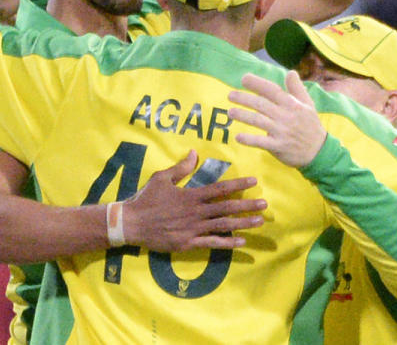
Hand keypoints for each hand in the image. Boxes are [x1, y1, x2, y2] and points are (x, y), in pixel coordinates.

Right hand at [122, 150, 266, 251]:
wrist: (131, 223)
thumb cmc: (146, 199)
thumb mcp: (161, 178)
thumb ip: (180, 168)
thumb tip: (195, 153)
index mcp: (191, 195)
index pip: (220, 189)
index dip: (238, 184)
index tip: (253, 181)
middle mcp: (196, 212)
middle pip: (227, 207)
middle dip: (247, 205)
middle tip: (264, 204)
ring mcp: (193, 229)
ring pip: (223, 225)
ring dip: (243, 223)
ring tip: (259, 221)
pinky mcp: (188, 243)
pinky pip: (212, 244)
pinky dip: (227, 243)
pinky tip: (241, 242)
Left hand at [227, 70, 326, 167]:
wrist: (319, 151)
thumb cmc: (311, 126)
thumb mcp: (308, 104)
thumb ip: (297, 88)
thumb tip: (291, 72)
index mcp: (292, 104)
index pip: (272, 90)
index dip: (257, 83)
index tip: (243, 79)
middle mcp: (285, 116)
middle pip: (261, 104)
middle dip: (244, 99)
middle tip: (230, 95)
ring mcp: (281, 132)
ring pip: (258, 121)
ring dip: (243, 116)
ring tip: (230, 112)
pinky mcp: (278, 146)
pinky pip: (261, 142)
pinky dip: (249, 139)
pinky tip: (238, 137)